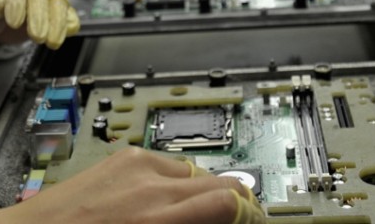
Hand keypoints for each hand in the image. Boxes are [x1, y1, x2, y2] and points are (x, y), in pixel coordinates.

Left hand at [0, 0, 80, 48]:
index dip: (15, 2)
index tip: (13, 22)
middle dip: (38, 14)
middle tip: (36, 36)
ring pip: (55, 0)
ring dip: (56, 21)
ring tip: (52, 41)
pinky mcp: (56, 1)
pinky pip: (66, 9)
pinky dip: (69, 20)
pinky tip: (70, 30)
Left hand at [0, 146, 263, 223]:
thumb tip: (213, 223)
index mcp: (159, 217)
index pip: (230, 202)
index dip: (249, 215)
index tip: (251, 223)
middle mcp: (153, 184)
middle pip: (222, 183)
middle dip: (234, 205)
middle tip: (233, 222)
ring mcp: (137, 164)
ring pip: (197, 172)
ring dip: (205, 193)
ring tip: (196, 215)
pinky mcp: (123, 156)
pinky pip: (168, 164)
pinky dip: (176, 182)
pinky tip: (165, 201)